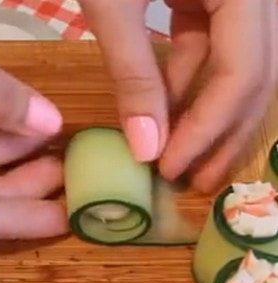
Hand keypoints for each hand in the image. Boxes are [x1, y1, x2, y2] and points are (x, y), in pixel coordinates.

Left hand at [80, 0, 276, 191]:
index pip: (242, 72)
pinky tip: (163, 116)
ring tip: (177, 157)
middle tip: (192, 182)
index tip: (170, 168)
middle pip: (253, 74)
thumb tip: (146, 148)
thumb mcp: (113, 8)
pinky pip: (208, 44)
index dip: (207, 128)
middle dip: (221, 132)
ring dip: (204, 111)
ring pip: (234, 63)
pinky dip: (186, 81)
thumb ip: (132, 72)